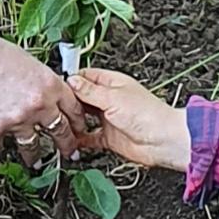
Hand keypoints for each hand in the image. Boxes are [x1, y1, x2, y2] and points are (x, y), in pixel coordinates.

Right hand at [0, 33, 87, 163]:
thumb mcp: (25, 60)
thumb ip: (38, 80)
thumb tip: (41, 93)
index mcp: (48, 85)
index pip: (73, 108)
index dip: (79, 120)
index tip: (80, 128)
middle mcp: (36, 106)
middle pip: (60, 131)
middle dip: (67, 145)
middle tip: (70, 154)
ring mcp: (14, 121)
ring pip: (31, 146)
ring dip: (33, 156)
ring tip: (34, 162)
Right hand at [67, 68, 191, 170]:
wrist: (163, 141)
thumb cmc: (148, 115)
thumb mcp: (113, 98)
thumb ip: (89, 91)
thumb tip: (71, 80)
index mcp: (112, 83)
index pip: (86, 77)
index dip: (71, 81)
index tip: (56, 87)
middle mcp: (109, 100)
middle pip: (82, 98)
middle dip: (69, 102)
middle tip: (54, 107)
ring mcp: (109, 119)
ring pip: (84, 118)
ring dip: (73, 121)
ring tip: (59, 123)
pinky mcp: (109, 137)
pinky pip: (89, 138)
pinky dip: (80, 140)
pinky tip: (71, 140)